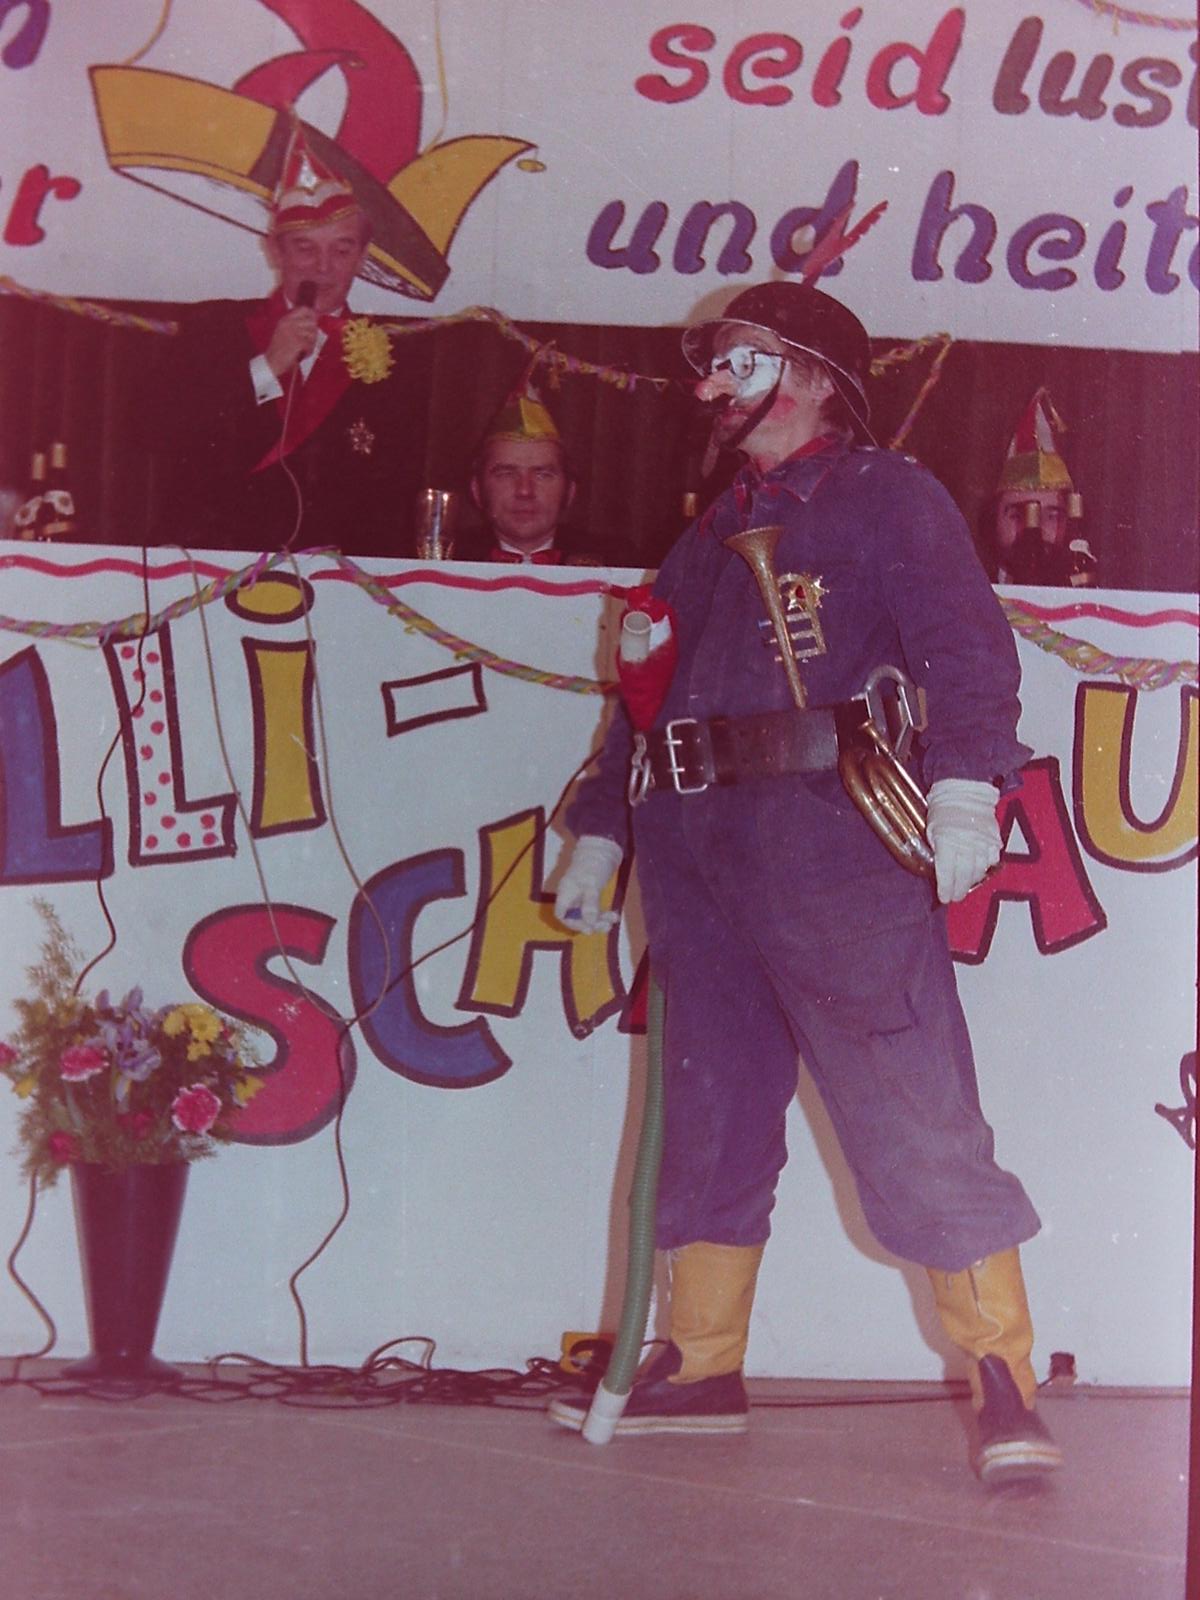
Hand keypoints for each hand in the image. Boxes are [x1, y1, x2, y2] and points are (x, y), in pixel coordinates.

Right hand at [265, 306, 318, 380]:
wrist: (271, 362)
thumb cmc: (280, 349)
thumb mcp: (284, 331)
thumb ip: (296, 324)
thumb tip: (314, 320)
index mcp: (285, 319)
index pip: (304, 309)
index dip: (312, 314)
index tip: (315, 321)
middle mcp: (288, 323)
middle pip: (312, 322)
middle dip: (313, 333)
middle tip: (309, 342)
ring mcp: (293, 332)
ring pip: (313, 334)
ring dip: (311, 344)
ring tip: (303, 350)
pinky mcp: (297, 342)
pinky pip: (310, 345)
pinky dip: (308, 352)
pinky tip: (302, 355)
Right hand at [553, 835, 623, 932]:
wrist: (602, 848)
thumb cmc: (593, 864)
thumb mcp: (592, 885)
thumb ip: (590, 904)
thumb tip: (589, 924)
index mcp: (565, 893)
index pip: (561, 914)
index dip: (572, 923)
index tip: (587, 927)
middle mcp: (570, 896)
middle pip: (575, 917)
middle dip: (591, 923)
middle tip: (606, 927)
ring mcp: (580, 896)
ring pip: (587, 915)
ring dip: (599, 920)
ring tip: (613, 921)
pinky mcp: (590, 895)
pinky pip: (594, 910)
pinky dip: (603, 914)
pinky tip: (614, 916)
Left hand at [926, 779, 1001, 903]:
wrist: (964, 790)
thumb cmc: (943, 809)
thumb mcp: (932, 830)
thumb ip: (937, 850)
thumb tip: (939, 869)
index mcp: (947, 843)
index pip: (946, 874)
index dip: (945, 889)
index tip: (944, 898)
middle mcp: (966, 845)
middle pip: (964, 876)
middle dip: (958, 890)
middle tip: (954, 897)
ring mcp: (982, 843)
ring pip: (979, 871)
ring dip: (971, 881)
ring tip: (965, 886)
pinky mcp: (994, 839)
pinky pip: (992, 860)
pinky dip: (985, 868)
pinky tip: (979, 870)